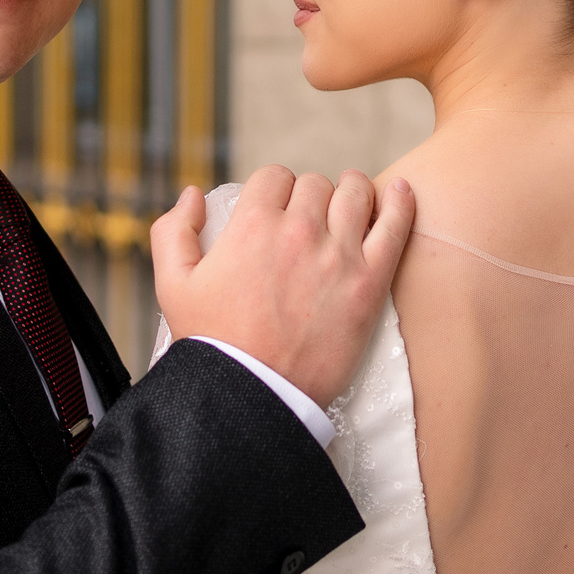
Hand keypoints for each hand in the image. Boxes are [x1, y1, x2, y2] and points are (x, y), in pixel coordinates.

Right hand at [151, 166, 415, 409]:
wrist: (255, 397)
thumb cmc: (212, 346)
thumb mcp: (172, 286)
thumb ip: (173, 231)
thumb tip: (193, 193)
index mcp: (253, 225)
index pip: (275, 177)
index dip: (275, 190)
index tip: (279, 210)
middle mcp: (299, 231)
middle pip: (316, 185)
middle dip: (311, 196)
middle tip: (310, 220)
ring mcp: (339, 255)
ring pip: (356, 194)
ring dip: (351, 193)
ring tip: (350, 205)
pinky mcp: (370, 282)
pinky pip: (396, 226)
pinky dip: (401, 203)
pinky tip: (401, 191)